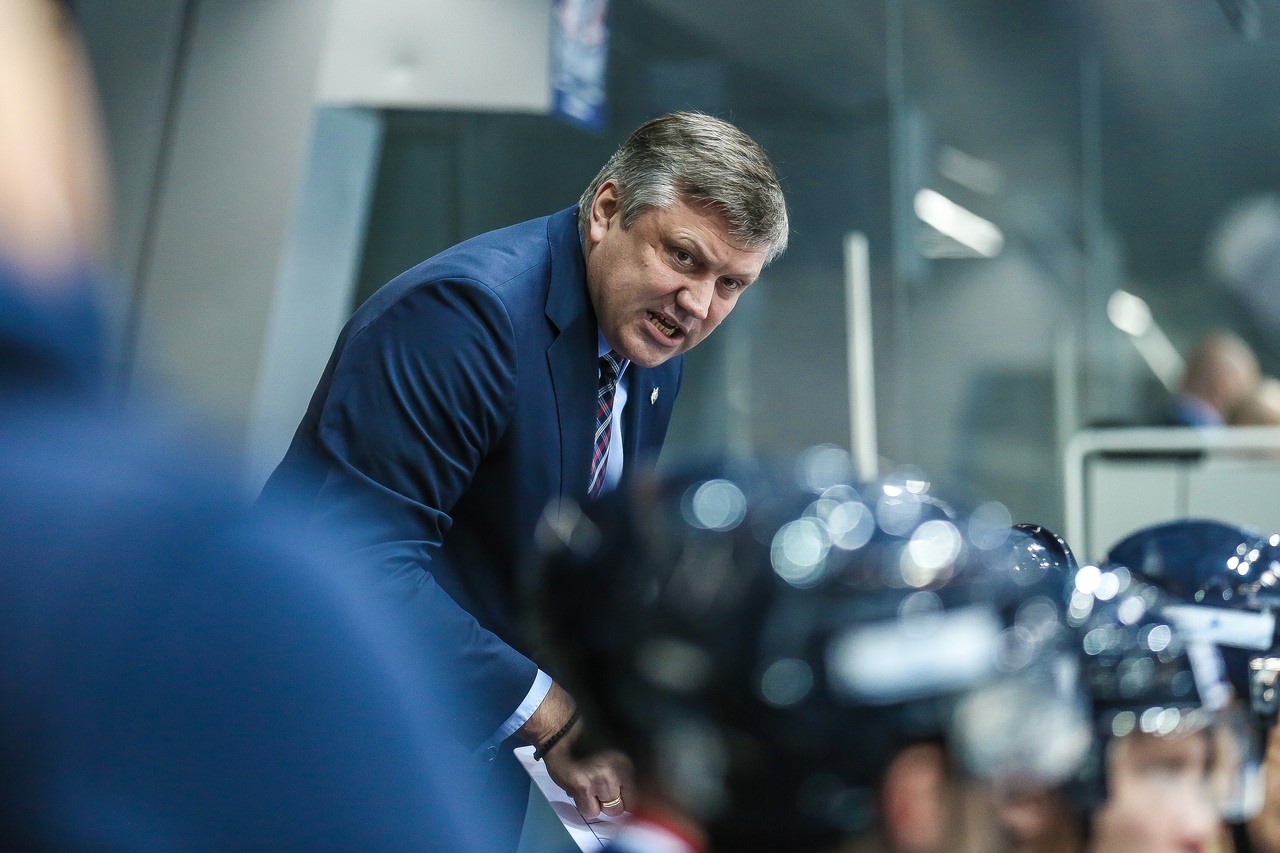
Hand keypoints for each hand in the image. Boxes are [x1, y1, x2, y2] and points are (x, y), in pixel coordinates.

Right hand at [516, 681, 633, 818]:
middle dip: (611, 803)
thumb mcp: (616, 750)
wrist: (563, 729)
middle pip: (620, 807)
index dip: (625, 799)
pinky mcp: (582, 787)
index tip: (618, 796)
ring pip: (604, 811)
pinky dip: (584, 804)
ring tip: (589, 789)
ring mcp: (600, 782)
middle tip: (600, 790)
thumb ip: (624, 773)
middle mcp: (617, 774)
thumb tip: (627, 794)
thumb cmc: (589, 737)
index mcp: (627, 764)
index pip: (635, 798)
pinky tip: (579, 790)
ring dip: (597, 804)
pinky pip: (588, 810)